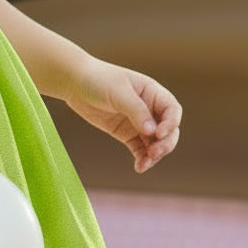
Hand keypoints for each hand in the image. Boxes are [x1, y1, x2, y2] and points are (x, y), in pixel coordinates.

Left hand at [60, 56, 181, 173]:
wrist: (75, 83)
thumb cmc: (98, 80)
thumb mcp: (118, 92)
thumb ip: (136, 110)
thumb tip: (152, 131)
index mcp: (152, 93)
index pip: (172, 110)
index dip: (171, 123)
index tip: (158, 133)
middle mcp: (150, 109)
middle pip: (168, 130)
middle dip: (165, 143)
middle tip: (154, 152)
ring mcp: (139, 123)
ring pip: (156, 143)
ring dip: (155, 155)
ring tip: (144, 164)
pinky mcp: (127, 134)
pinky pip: (140, 150)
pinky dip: (142, 159)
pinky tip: (139, 167)